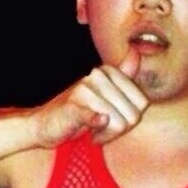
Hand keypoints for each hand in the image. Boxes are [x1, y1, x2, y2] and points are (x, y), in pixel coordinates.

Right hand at [32, 47, 147, 147]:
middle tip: (101, 129)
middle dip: (119, 130)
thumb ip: (122, 75)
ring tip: (92, 132)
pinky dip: (99, 126)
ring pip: (118, 123)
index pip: (142, 103)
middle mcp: (97, 76)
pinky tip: (92, 134)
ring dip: (106, 135)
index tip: (113, 120)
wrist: (45, 124)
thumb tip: (136, 52)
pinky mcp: (73, 107)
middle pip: (132, 116)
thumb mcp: (105, 93)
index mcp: (109, 72)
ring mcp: (84, 90)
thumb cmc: (79, 111)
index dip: (130, 119)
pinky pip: (97, 117)